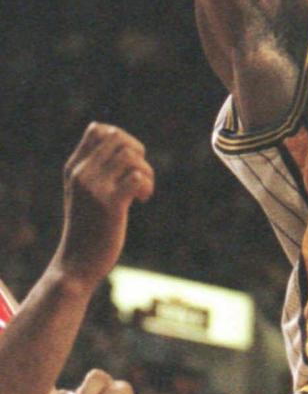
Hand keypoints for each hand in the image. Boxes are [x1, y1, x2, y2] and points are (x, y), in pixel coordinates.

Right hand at [55, 124, 153, 287]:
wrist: (76, 264)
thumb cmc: (87, 229)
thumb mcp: (84, 194)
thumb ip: (97, 169)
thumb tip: (127, 147)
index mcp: (74, 168)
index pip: (97, 129)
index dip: (121, 138)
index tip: (127, 161)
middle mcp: (82, 173)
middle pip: (118, 138)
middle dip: (137, 152)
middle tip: (139, 175)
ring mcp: (95, 188)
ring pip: (130, 156)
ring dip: (146, 171)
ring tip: (141, 191)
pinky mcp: (109, 205)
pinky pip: (137, 177)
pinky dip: (146, 186)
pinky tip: (141, 200)